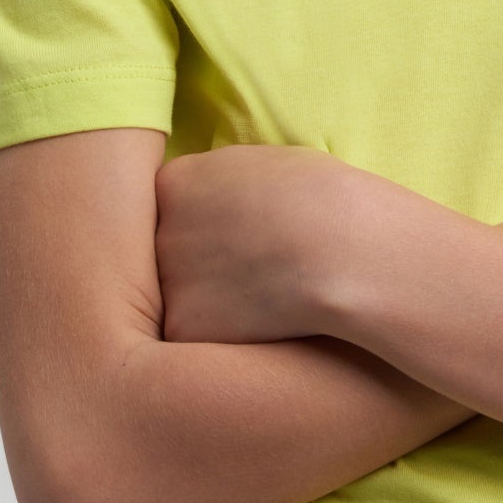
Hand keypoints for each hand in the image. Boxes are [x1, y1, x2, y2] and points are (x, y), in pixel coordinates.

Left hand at [153, 142, 383, 343]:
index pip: (171, 208)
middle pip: (170, 254)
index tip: (242, 226)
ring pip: (183, 300)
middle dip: (203, 262)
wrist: (344, 247)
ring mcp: (165, 283)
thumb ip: (219, 184)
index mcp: (174, 183)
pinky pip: (198, 339)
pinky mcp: (181, 331)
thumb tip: (211, 201)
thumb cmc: (319, 196)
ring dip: (214, 302)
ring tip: (265, 290)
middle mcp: (158, 230)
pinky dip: (227, 336)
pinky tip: (265, 319)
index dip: (210, 219)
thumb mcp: (259, 163)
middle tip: (253, 261)